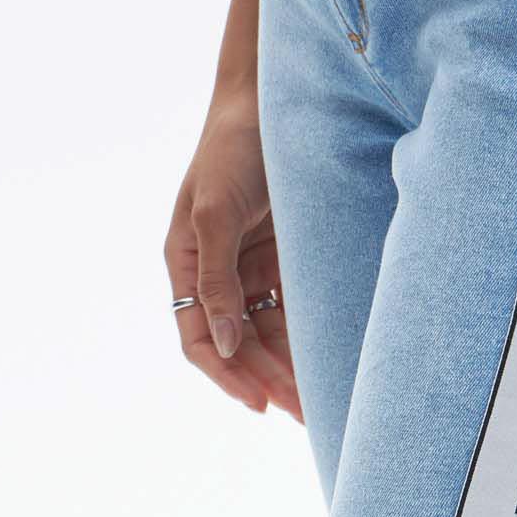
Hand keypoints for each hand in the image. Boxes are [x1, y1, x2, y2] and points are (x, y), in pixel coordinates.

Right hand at [165, 99, 301, 419]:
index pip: (198, 338)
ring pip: (269, 338)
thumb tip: (223, 344)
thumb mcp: (216, 211)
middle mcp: (218, 275)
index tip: (259, 403)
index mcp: (187, 264)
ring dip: (290, 371)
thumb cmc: (233, 147)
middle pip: (239, 346)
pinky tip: (329, 368)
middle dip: (268, 381)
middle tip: (302, 414)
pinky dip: (308, 343)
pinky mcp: (287, 263)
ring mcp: (252, 270)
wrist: (274, 101)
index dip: (227, 375)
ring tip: (319, 404)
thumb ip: (217, 278)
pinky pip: (295, 314)